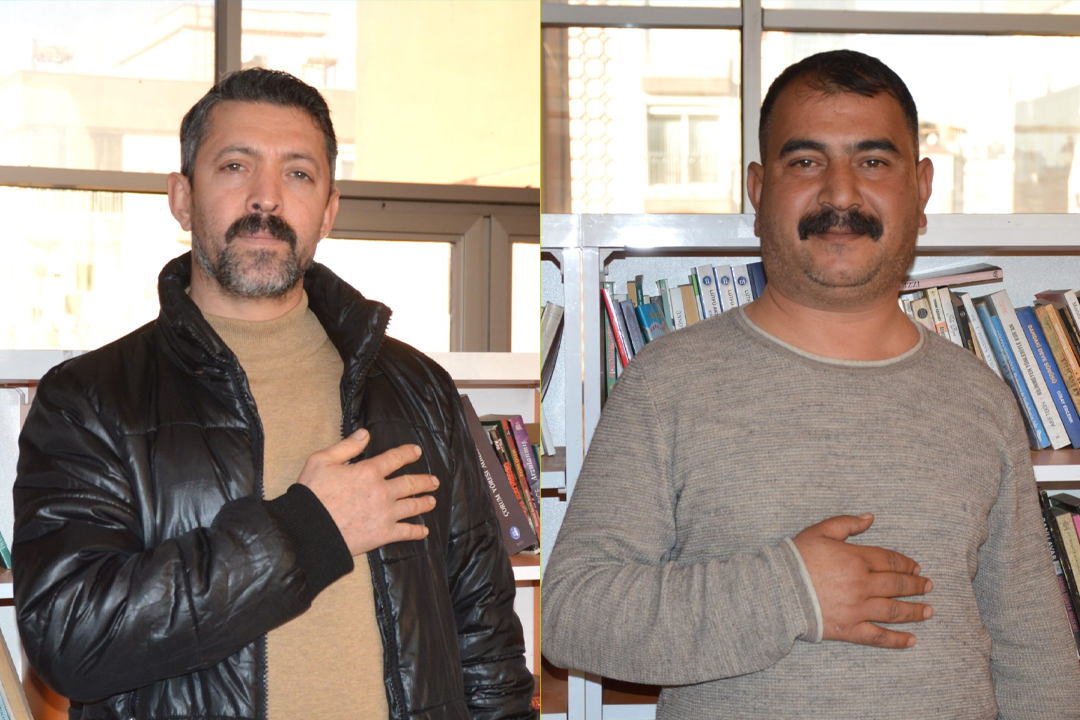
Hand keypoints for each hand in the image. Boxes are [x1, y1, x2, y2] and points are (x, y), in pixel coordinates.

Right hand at [297, 428, 438, 555]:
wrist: (309, 529)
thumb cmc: (312, 494)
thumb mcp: (322, 461)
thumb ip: (346, 446)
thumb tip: (365, 434)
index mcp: (369, 472)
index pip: (395, 458)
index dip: (408, 453)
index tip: (417, 452)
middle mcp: (383, 491)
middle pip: (410, 484)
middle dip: (425, 481)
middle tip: (434, 481)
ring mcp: (386, 514)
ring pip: (413, 506)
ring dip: (425, 503)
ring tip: (432, 501)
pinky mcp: (383, 534)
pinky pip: (406, 532)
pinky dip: (416, 532)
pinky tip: (423, 531)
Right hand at [791, 513, 931, 648]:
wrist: (777, 590)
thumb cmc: (796, 558)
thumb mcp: (819, 532)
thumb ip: (847, 523)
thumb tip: (870, 518)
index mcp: (856, 559)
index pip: (890, 560)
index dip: (906, 564)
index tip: (916, 568)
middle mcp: (862, 584)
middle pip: (897, 585)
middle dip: (916, 586)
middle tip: (929, 586)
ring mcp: (858, 609)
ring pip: (894, 611)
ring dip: (915, 611)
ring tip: (929, 611)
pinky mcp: (849, 629)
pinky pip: (878, 636)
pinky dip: (897, 639)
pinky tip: (912, 640)